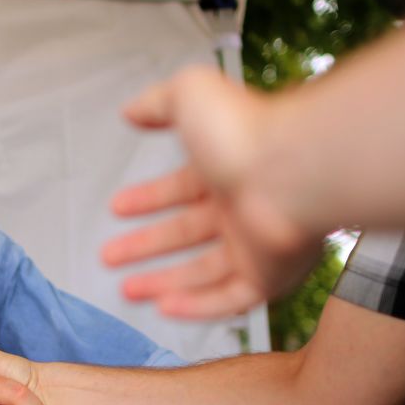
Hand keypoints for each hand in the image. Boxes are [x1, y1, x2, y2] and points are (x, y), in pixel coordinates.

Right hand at [101, 66, 323, 318]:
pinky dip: (197, 306)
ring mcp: (259, 243)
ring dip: (164, 281)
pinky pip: (230, 298)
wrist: (293, 171)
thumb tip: (131, 111)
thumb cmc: (245, 131)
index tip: (117, 208)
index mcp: (228, 166)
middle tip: (111, 255)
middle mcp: (244, 205)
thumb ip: (157, 103)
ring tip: (126, 290)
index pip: (181, 187)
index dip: (148, 198)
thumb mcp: (189, 95)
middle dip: (146, 245)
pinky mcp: (270, 275)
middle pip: (187, 233)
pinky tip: (165, 309)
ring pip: (205, 271)